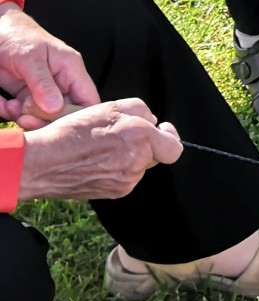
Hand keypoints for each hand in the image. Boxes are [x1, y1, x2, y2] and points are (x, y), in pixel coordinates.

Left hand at [0, 3, 98, 128]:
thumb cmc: (17, 35)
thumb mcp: (30, 58)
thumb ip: (43, 82)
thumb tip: (55, 107)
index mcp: (70, 69)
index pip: (88, 99)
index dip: (81, 116)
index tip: (63, 128)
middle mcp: (60, 82)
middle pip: (64, 113)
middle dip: (45, 120)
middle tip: (27, 119)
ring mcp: (42, 90)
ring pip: (43, 116)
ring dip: (26, 118)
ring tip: (13, 109)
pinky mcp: (25, 95)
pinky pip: (24, 113)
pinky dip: (13, 113)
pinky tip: (5, 104)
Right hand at [17, 100, 182, 203]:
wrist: (42, 163)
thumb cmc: (72, 133)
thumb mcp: (108, 107)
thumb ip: (140, 111)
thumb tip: (152, 123)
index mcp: (140, 138)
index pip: (173, 148)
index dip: (169, 137)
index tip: (162, 131)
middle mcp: (136, 163)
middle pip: (154, 154)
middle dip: (143, 144)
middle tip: (120, 134)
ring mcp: (125, 181)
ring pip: (138, 166)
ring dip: (127, 156)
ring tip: (102, 147)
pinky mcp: (113, 193)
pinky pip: (124, 177)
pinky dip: (116, 169)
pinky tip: (97, 160)